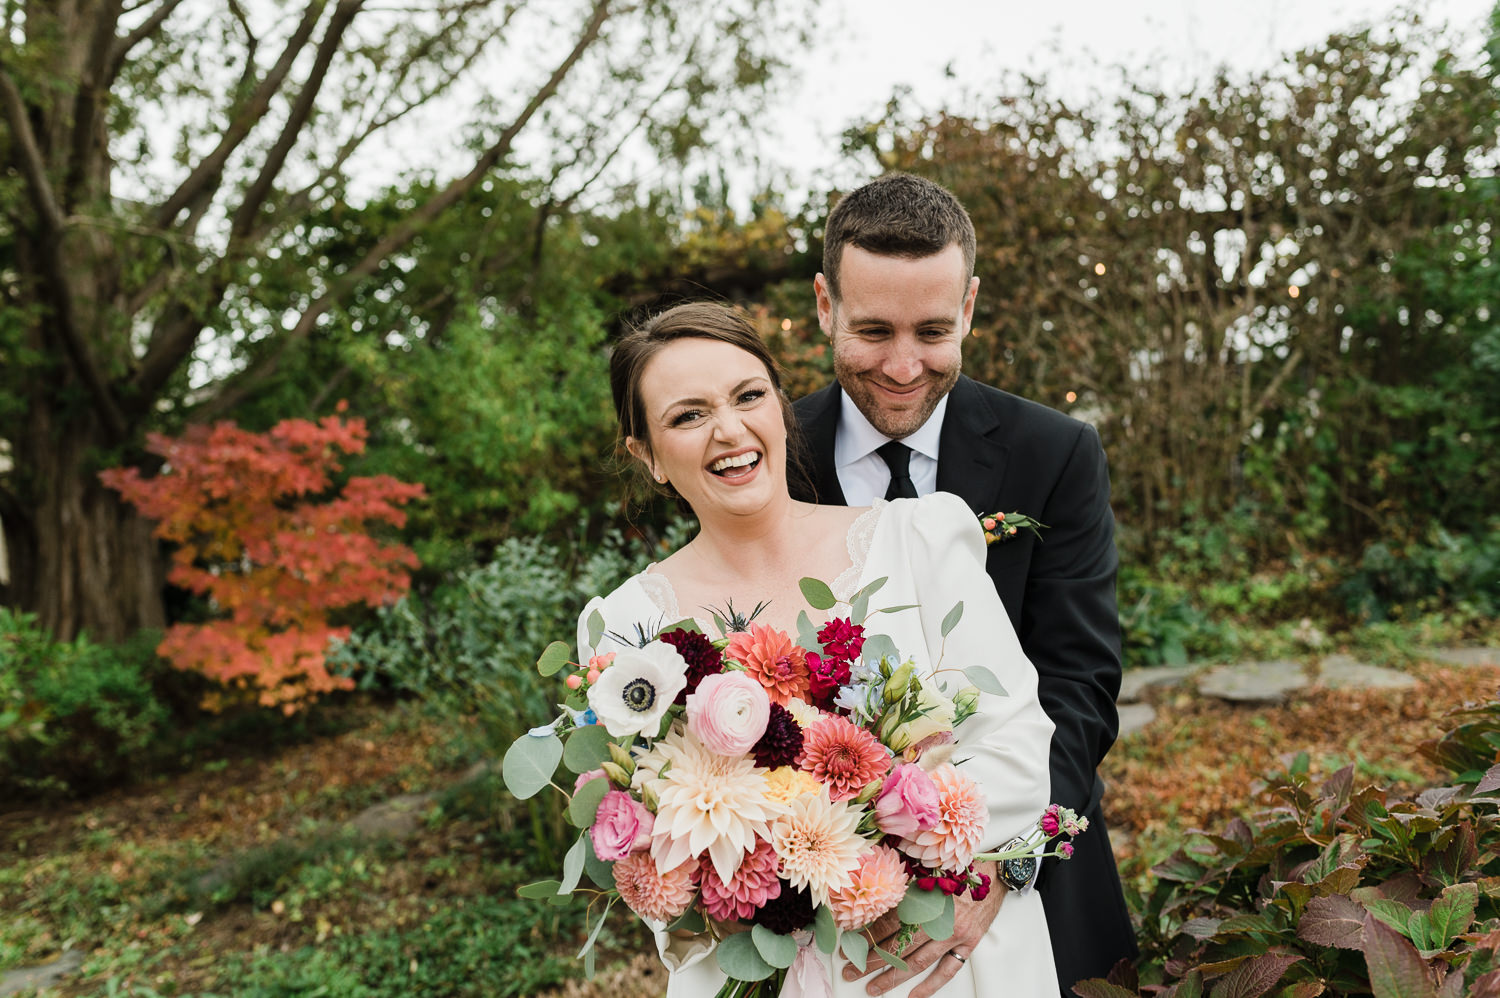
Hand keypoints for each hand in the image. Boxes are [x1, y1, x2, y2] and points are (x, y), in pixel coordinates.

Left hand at [840, 862, 1005, 996]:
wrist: (995, 872)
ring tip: (873, 988)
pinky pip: (948, 970)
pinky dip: (931, 985)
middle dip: (872, 961)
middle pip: (899, 946)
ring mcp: (955, 934)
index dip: (868, 936)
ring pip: (918, 962)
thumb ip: (904, 891)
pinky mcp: (969, 944)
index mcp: (925, 898)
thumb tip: (872, 906)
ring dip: (893, 977)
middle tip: (851, 971)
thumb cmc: (959, 868)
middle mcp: (939, 919)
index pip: (889, 924)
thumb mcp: (928, 872)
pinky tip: (914, 996)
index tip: (850, 946)